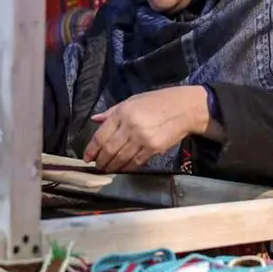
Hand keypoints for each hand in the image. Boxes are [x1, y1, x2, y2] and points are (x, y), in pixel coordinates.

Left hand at [83, 86, 208, 171]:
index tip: (87, 157)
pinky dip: (127, 167)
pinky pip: (136, 162)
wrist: (185, 108)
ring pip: (121, 158)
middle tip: (96, 167)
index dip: (92, 149)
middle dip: (101, 161)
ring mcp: (142, 138)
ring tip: (107, 170)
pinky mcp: (154, 148)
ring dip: (112, 167)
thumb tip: (94, 119)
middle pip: (109, 149)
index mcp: (122, 113)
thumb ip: (112, 112)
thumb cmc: (158, 102)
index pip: (101, 135)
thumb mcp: (132, 101)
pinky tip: (122, 169)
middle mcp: (130, 126)